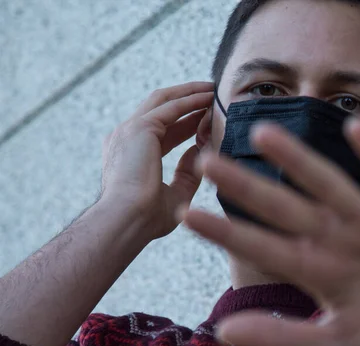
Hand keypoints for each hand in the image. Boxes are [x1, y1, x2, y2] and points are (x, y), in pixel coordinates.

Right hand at [101, 82, 212, 238]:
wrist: (126, 222)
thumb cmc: (146, 219)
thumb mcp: (175, 195)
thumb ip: (187, 173)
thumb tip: (200, 151)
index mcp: (129, 155)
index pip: (162, 131)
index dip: (186, 122)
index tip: (207, 117)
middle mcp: (126, 138)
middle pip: (160, 109)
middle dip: (186, 99)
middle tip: (211, 94)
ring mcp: (130, 130)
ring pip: (164, 101)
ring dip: (190, 93)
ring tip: (213, 89)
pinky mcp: (140, 128)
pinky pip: (171, 107)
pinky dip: (191, 100)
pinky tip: (209, 97)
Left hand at [183, 119, 359, 345]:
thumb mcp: (336, 344)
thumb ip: (282, 336)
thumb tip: (221, 333)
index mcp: (316, 272)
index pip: (263, 247)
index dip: (226, 232)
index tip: (187, 214)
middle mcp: (336, 240)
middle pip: (284, 207)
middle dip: (247, 186)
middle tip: (206, 158)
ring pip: (328, 185)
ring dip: (298, 160)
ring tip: (263, 133)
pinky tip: (355, 129)